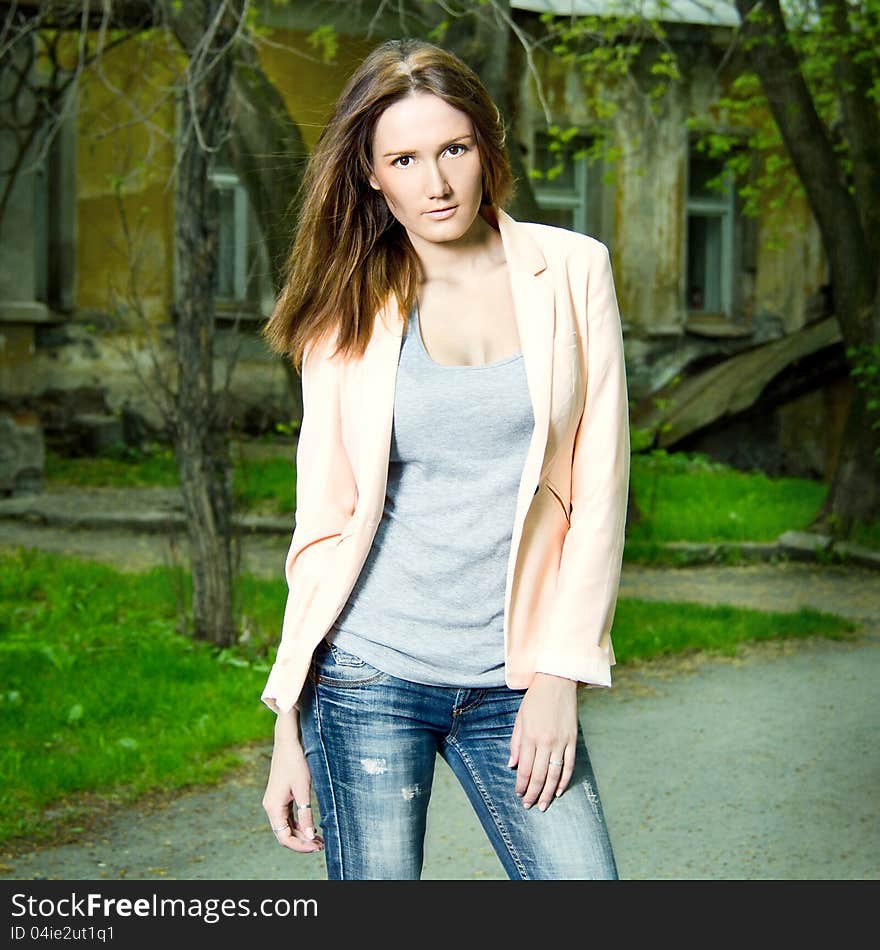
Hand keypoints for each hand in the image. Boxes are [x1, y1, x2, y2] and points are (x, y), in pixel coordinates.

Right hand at [262, 713, 323, 852]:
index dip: (300, 846)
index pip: (284, 837)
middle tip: (322, 845)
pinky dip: (299, 824)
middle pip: (284, 834)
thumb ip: (305, 814)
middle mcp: (270, 807)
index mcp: (273, 807)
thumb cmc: (295, 762)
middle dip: (302, 841)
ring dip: (302, 833)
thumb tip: (310, 836)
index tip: (317, 847)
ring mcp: (274, 802)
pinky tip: (311, 826)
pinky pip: (288, 816)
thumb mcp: (303, 790)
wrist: (287, 741)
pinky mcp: (280, 797)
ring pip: (287, 826)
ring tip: (320, 839)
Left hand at [508, 673, 578, 811]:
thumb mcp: (520, 718)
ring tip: (543, 805)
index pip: (524, 768)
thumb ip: (515, 743)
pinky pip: (568, 765)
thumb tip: (511, 765)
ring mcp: (561, 741)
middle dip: (533, 793)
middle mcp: (545, 741)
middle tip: (529, 805)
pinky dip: (564, 780)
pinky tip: (558, 790)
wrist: (557, 681)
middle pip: (538, 775)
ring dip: (548, 792)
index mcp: (529, 736)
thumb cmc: (535, 699)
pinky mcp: (572, 740)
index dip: (521, 784)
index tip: (519, 794)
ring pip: (554, 774)